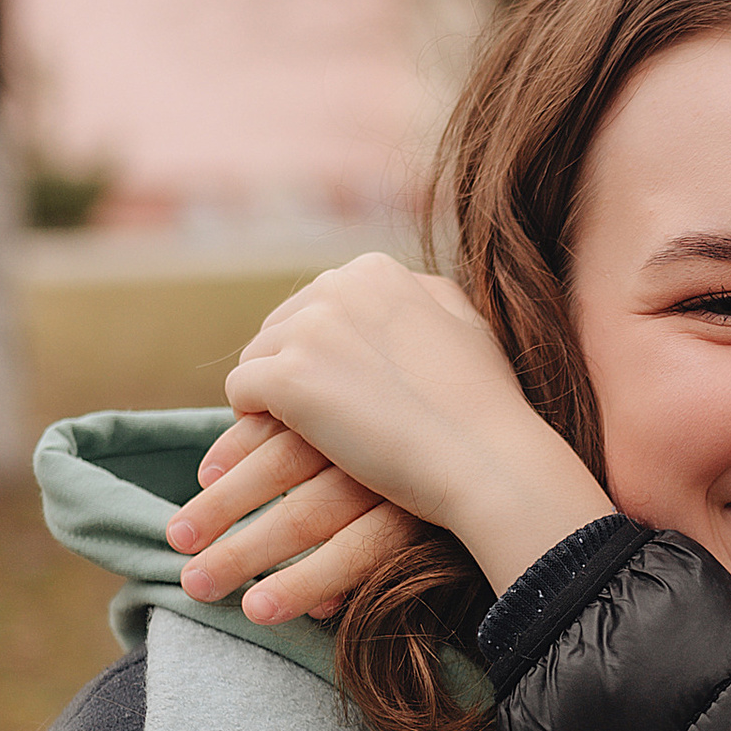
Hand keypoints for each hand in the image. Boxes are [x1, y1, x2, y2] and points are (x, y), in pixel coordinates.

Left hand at [167, 255, 613, 602]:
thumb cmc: (488, 407)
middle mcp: (337, 287)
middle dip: (285, 370)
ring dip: (266, 399)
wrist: (488, 458)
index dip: (316, 348)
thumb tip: (403, 289)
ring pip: (256, 358)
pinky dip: (249, 422)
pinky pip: (242, 392)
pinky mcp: (289, 378)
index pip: (318, 303)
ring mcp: (310, 330)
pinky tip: (275, 448)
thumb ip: (427, 297)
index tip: (324, 387)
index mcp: (376, 271)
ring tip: (284, 439)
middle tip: (296, 421)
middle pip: (280, 326)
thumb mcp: (467, 326)